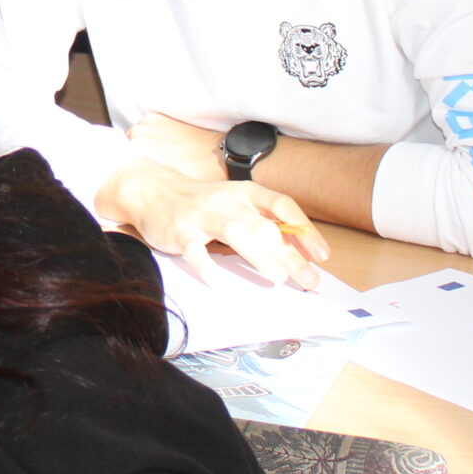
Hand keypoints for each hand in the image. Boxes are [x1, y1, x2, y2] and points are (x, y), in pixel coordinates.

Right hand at [98, 160, 328, 287]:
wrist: (150, 189)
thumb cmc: (201, 203)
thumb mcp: (234, 204)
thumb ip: (261, 224)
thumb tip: (297, 254)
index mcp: (245, 192)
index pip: (282, 206)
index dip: (304, 229)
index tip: (322, 255)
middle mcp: (226, 201)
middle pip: (263, 225)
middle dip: (289, 254)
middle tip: (308, 281)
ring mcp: (202, 215)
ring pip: (235, 232)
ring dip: (259, 255)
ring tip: (278, 277)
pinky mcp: (179, 232)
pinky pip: (195, 250)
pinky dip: (207, 267)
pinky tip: (219, 284)